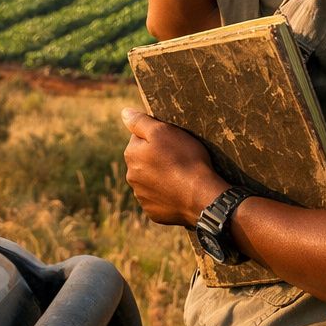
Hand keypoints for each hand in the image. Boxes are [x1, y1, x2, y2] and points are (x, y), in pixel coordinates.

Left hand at [120, 107, 226, 225]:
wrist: (201, 196)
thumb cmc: (184, 159)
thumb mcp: (163, 132)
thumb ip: (140, 122)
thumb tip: (124, 113)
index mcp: (131, 155)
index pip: (139, 139)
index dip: (157, 138)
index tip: (172, 142)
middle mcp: (131, 177)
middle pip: (144, 161)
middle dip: (157, 159)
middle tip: (179, 159)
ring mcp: (142, 197)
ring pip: (150, 181)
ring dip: (161, 177)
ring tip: (181, 176)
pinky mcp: (153, 212)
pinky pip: (158, 199)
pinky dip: (167, 195)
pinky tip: (180, 192)